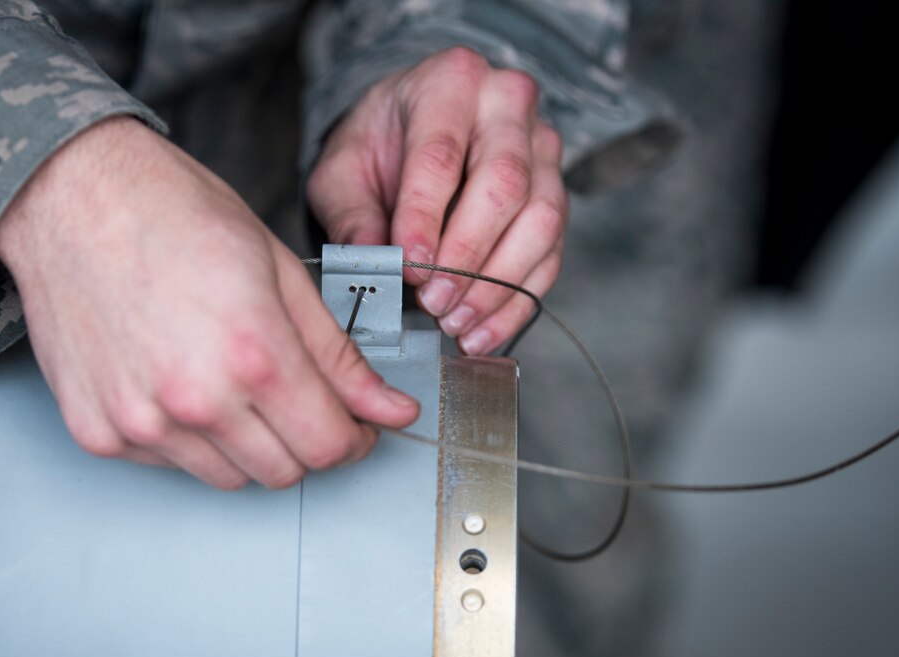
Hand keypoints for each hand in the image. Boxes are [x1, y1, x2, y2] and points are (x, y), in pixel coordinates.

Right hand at [0, 117, 418, 488]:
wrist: (71, 195)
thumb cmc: (175, 214)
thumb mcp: (281, 271)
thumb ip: (339, 356)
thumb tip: (392, 410)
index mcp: (255, 356)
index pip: (329, 445)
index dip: (354, 439)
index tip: (355, 424)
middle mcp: (196, 402)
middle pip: (285, 473)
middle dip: (306, 442)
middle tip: (299, 399)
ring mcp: (141, 424)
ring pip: (229, 477)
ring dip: (249, 445)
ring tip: (233, 381)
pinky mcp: (100, 433)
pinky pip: (171, 465)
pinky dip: (191, 439)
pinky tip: (181, 382)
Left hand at [307, 47, 567, 355]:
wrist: (409, 136)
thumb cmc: (378, 148)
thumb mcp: (342, 174)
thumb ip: (352, 217)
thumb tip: (375, 266)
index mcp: (449, 82)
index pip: (442, 154)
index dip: (425, 217)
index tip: (409, 267)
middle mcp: (508, 105)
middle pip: (505, 184)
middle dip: (468, 255)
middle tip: (433, 302)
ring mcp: (542, 150)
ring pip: (542, 220)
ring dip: (498, 284)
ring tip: (455, 324)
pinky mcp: (556, 194)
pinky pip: (551, 254)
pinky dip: (517, 302)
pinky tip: (482, 333)